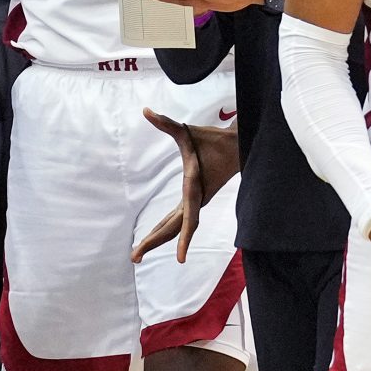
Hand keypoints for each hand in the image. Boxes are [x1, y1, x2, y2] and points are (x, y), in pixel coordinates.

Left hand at [133, 110, 241, 262]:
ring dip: (157, 239)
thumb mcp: (187, 131)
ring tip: (137, 253)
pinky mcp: (195, 200)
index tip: (180, 260)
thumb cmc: (213, 139)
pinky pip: (178, 220)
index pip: (188, 220)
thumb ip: (166, 123)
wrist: (237, 146)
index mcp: (195, 189)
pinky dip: (165, 229)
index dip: (184, 240)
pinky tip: (155, 235)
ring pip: (175, 227)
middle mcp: (195, 200)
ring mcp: (195, 202)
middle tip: (133, 257)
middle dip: (153, 242)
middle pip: (174, 229)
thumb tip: (146, 111)